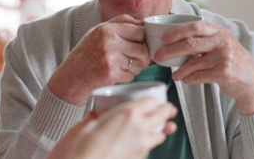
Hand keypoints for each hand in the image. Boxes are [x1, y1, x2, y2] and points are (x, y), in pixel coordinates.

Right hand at [48, 14, 149, 104]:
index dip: (142, 41)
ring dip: (135, 68)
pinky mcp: (110, 73)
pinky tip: (116, 75)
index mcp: (107, 28)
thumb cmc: (86, 53)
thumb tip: (142, 23)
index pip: (139, 31)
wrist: (71, 77)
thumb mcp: (98, 31)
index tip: (138, 46)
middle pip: (142, 48)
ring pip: (139, 64)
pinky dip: (127, 77)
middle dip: (142, 57)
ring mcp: (109, 57)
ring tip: (123, 68)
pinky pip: (131, 75)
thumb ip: (120, 23)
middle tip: (135, 60)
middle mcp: (108, 41)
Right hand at [53, 98, 176, 158]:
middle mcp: (139, 127)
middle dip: (167, 111)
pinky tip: (142, 142)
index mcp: (128, 113)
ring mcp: (142, 143)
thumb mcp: (91, 125)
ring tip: (158, 128)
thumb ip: (98, 116)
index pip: (151, 101)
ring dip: (161, 129)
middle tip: (168, 109)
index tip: (152, 100)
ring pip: (161, 133)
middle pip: (163, 114)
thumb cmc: (86, 148)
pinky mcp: (141, 157)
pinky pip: (151, 146)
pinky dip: (149, 143)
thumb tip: (96, 113)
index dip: (153, 100)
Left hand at [153, 22, 253, 114]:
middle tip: (158, 57)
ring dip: (179, 70)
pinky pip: (199, 75)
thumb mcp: (223, 45)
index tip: (163, 38)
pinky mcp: (224, 72)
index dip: (176, 32)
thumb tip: (175, 40)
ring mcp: (224, 57)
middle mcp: (222, 41)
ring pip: (193, 62)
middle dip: (170, 50)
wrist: (253, 82)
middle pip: (190, 43)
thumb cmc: (233, 62)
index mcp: (220, 31)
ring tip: (174, 75)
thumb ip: (206, 40)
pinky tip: (185, 80)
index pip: (194, 26)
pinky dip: (189, 79)